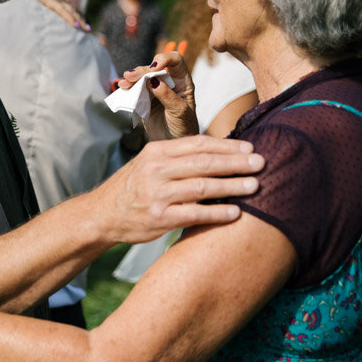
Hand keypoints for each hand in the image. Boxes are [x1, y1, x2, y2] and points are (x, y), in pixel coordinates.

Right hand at [15, 0, 90, 31]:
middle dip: (80, 19)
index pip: (66, 6)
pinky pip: (63, 12)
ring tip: (88, 29)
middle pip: (72, 10)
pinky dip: (70, 19)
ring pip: (71, 12)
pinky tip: (76, 26)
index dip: (74, 14)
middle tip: (89, 29)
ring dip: (80, 21)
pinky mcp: (51, 1)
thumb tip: (34, 1)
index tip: (80, 22)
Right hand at [89, 135, 263, 243]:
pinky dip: (217, 213)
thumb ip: (177, 158)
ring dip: (232, 186)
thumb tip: (218, 154)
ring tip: (255, 186)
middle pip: (204, 162)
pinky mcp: (159, 218)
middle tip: (261, 163)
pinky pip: (195, 214)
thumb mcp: (148, 163)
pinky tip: (236, 213)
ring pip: (203, 186)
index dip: (227, 145)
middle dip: (236, 162)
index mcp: (157, 151)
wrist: (100, 215)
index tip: (250, 147)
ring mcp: (158, 194)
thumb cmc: (132, 188)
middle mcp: (157, 169)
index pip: (198, 144)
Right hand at [117, 51, 196, 139]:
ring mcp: (156, 89)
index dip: (165, 59)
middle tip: (131, 77)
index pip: (175, 60)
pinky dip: (128, 86)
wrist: (173, 143)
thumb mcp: (179, 112)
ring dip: (133, 77)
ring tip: (124, 83)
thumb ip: (167, 95)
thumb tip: (153, 80)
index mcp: (183, 82)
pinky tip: (123, 87)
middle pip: (155, 67)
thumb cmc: (183, 128)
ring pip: (143, 76)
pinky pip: (135, 87)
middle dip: (142, 70)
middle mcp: (169, 82)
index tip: (154, 68)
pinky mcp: (145, 98)